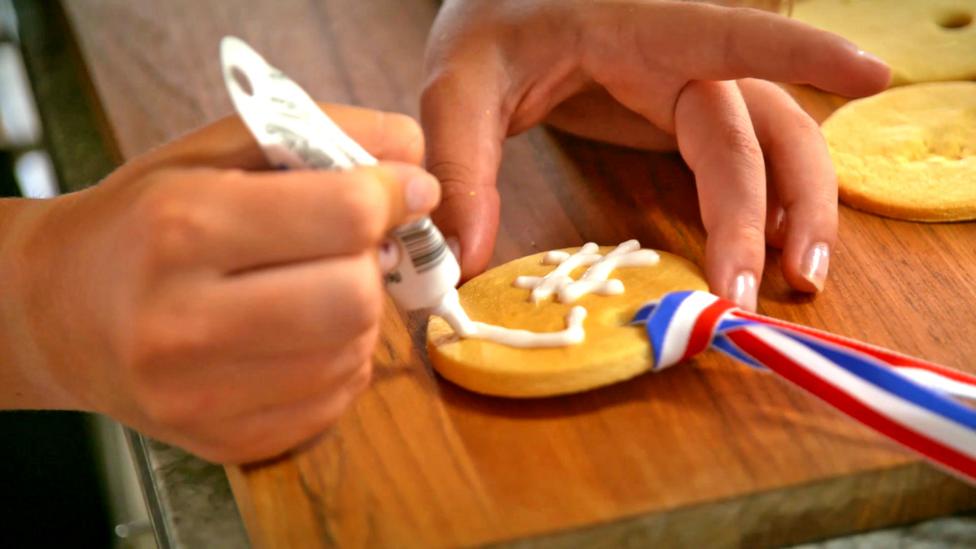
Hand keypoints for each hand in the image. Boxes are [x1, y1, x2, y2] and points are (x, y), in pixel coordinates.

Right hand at [0, 105, 437, 462]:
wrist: (56, 311)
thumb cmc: (140, 221)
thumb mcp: (213, 150)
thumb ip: (320, 133)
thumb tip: (416, 158)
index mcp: (181, 227)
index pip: (343, 215)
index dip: (391, 195)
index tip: (399, 189)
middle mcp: (184, 320)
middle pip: (354, 297)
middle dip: (370, 263)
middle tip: (348, 248)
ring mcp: (200, 395)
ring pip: (352, 353)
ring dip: (357, 313)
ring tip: (313, 288)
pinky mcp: (223, 442)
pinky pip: (334, 403)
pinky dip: (338, 362)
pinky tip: (299, 336)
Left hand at [421, 0, 890, 308]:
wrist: (499, 16)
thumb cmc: (488, 31)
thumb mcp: (457, 85)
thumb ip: (461, 162)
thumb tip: (466, 255)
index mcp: (635, 28)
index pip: (728, 34)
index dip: (800, 53)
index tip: (869, 74)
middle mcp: (680, 57)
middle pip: (753, 128)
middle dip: (767, 209)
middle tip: (754, 289)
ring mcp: (689, 89)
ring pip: (776, 143)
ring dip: (797, 208)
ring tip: (797, 276)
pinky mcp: (683, 118)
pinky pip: (749, 160)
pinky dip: (769, 205)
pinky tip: (770, 249)